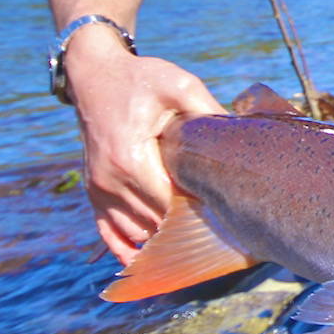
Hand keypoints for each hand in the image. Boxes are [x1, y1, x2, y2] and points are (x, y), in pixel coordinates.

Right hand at [64, 29, 225, 264]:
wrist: (95, 74)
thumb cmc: (141, 79)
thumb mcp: (179, 86)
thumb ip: (207, 111)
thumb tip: (239, 136)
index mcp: (130, 159)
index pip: (171, 203)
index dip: (199, 211)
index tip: (226, 212)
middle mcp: (110, 181)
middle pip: (155, 222)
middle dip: (187, 226)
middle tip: (221, 228)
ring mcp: (98, 189)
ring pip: (135, 232)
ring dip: (162, 238)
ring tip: (195, 240)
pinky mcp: (93, 190)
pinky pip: (107, 231)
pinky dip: (125, 248)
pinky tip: (145, 260)